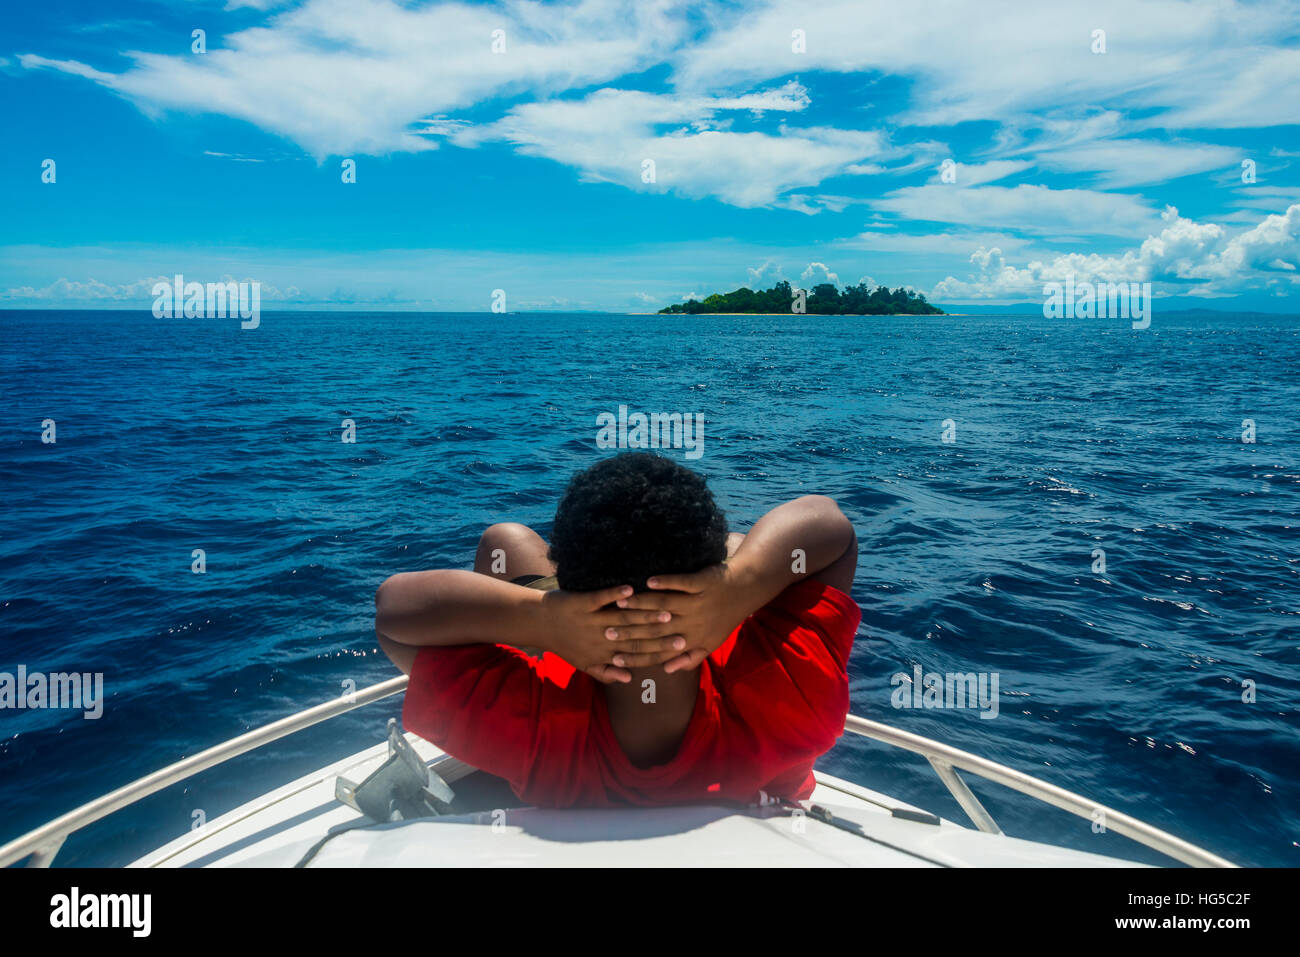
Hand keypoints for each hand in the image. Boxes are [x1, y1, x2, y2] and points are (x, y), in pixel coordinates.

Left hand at [539, 584, 687, 683]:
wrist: (537, 624)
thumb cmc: (564, 644)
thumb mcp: (584, 665)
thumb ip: (607, 673)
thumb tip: (629, 679)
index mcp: (603, 654)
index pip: (637, 653)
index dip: (659, 651)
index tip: (680, 646)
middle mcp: (599, 639)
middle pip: (634, 636)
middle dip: (659, 632)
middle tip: (682, 627)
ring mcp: (589, 621)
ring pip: (621, 619)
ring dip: (643, 613)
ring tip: (665, 608)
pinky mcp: (580, 604)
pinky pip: (599, 598)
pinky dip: (615, 593)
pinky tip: (631, 587)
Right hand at [615, 563, 751, 673]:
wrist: (746, 590)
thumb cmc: (725, 618)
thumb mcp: (710, 643)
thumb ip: (689, 659)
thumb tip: (667, 670)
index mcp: (692, 641)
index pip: (660, 653)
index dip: (637, 657)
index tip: (615, 659)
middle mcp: (694, 624)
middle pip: (657, 630)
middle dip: (631, 631)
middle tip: (606, 631)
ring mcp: (698, 603)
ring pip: (666, 605)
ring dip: (642, 604)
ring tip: (620, 603)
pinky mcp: (703, 583)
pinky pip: (682, 583)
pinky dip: (666, 582)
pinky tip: (648, 581)